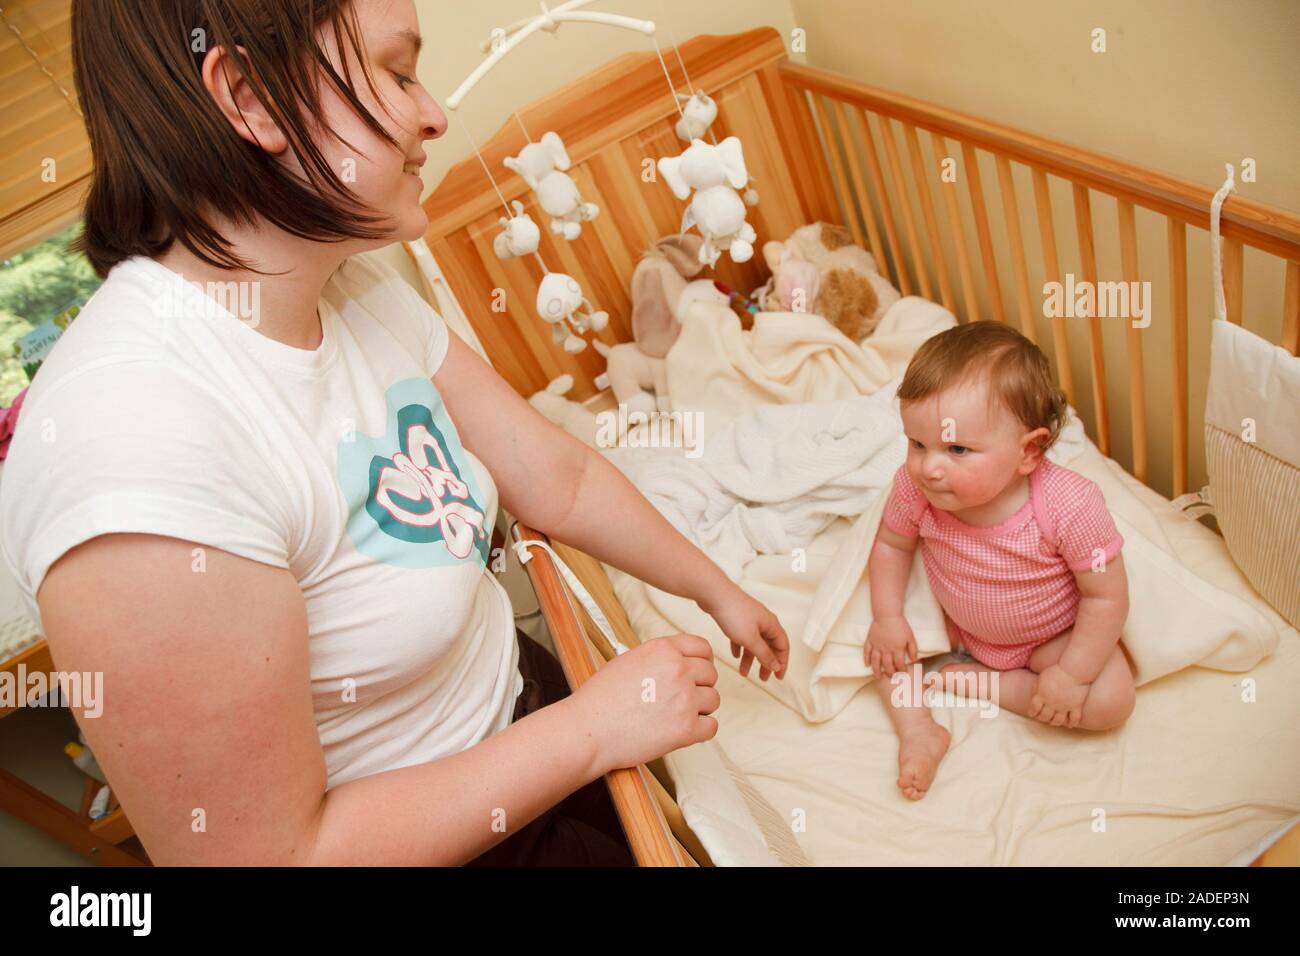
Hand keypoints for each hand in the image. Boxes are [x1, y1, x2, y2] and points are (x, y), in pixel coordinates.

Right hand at [568, 634, 719, 772]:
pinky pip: (711, 726)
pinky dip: (700, 731)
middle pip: (711, 674)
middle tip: (681, 699)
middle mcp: (678, 670)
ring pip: (713, 700)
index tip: (697, 672)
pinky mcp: (687, 729)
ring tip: (675, 716)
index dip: (702, 661)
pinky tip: (681, 731)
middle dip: (700, 686)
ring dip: (700, 709)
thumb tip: (678, 661)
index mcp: (663, 649)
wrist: (588, 729)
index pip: (702, 648)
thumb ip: (658, 658)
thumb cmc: (600, 699)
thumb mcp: (629, 661)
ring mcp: (685, 699)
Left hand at [699, 583, 789, 680]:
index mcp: (771, 625)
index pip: (783, 646)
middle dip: (766, 663)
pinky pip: (742, 636)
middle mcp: (763, 621)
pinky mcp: (737, 618)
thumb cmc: (734, 613)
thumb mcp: (751, 640)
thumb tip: (776, 665)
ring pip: (754, 643)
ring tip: (743, 672)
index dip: (782, 662)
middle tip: (763, 678)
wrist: (714, 594)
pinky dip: (740, 647)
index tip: (778, 677)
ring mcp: (750, 619)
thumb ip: (764, 654)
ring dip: (750, 658)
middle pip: (769, 646)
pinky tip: (735, 655)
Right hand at [865, 616, 915, 676]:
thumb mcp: (910, 636)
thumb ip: (913, 649)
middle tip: (892, 676)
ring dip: (876, 670)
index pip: (899, 663)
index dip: (902, 670)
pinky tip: (866, 665)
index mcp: (897, 648)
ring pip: (876, 661)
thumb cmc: (901, 625)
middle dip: (890, 672)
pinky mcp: (870, 640)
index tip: (904, 673)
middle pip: (887, 665)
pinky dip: (866, 658)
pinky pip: (866, 651)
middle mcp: (886, 649)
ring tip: (877, 676)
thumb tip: (914, 659)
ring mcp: (877, 645)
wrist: (887, 615)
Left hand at [1028, 664, 1090, 727]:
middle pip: (1045, 716)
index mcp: (1041, 696)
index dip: (1033, 713)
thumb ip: (1037, 687)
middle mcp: (1052, 704)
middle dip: (1042, 718)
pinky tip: (1070, 725)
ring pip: (1058, 720)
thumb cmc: (1056, 671)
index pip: (1034, 708)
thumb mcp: (1041, 677)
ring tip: (1053, 723)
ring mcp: (1064, 707)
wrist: (1073, 671)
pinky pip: (1074, 719)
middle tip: (1042, 719)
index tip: (1032, 714)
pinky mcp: (1076, 707)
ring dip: (1054, 723)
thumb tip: (1035, 692)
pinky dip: (1072, 723)